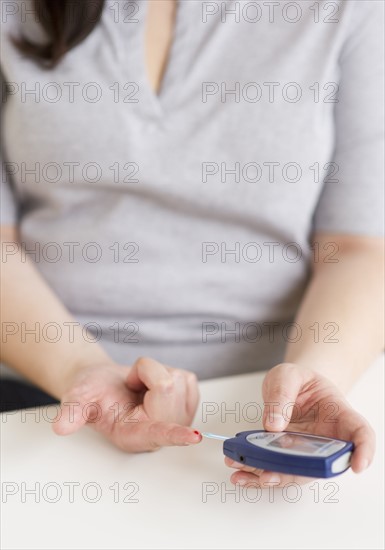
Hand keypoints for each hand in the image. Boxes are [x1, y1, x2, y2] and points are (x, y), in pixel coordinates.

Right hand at [53, 356, 201, 451]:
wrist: (104, 384)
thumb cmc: (92, 393)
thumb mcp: (77, 399)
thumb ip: (72, 412)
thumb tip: (61, 426)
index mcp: (134, 435)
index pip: (157, 433)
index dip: (174, 435)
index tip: (192, 438)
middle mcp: (160, 430)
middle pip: (167, 386)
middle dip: (145, 374)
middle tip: (130, 386)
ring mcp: (179, 419)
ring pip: (178, 379)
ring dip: (156, 373)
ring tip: (140, 387)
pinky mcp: (190, 403)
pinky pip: (187, 377)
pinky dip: (168, 372)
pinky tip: (154, 386)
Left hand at [225, 363, 374, 486]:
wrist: (289, 385)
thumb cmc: (298, 380)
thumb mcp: (288, 375)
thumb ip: (282, 395)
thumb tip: (273, 426)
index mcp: (338, 413)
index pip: (360, 433)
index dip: (364, 451)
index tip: (357, 465)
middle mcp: (326, 439)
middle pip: (320, 464)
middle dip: (295, 473)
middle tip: (269, 474)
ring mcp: (306, 451)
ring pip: (294, 473)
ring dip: (267, 476)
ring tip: (241, 472)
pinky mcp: (287, 456)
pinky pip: (275, 469)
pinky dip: (255, 474)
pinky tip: (238, 473)